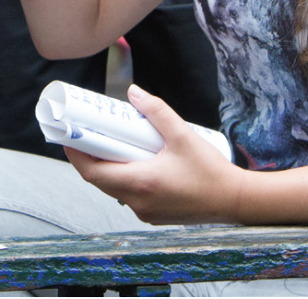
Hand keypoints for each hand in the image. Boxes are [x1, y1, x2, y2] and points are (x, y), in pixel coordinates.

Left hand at [66, 84, 244, 224]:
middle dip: (89, 157)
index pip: (92, 171)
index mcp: (139, 183)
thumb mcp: (183, 135)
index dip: (76, 153)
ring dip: (107, 168)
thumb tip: (132, 92)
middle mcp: (138, 202)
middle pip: (99, 180)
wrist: (238, 201)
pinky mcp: (155, 215)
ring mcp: (146, 212)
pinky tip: (131, 162)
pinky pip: (129, 195)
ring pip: (113, 188)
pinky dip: (123, 179)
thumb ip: (156, 111)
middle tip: (88, 134)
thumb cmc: (212, 172)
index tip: (68, 135)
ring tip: (109, 144)